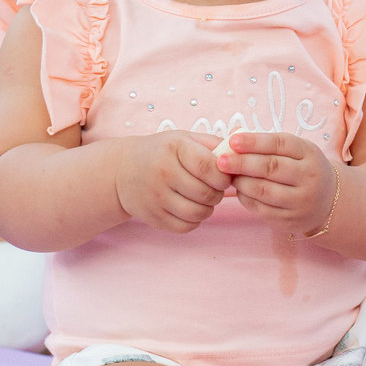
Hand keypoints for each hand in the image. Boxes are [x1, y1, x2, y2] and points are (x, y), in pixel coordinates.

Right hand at [114, 131, 230, 232]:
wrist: (122, 170)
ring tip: (203, 197)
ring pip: (198, 213)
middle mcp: (162, 172)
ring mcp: (156, 197)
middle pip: (206, 193)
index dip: (223, 175)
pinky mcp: (153, 217)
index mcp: (174, 148)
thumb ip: (214, 144)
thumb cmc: (162, 152)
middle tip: (214, 187)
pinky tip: (189, 207)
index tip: (224, 175)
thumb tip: (242, 155)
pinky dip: (194, 220)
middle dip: (218, 192)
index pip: (209, 167)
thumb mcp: (185, 139)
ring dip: (208, 208)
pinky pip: (186, 226)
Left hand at [216, 132, 337, 235]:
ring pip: (263, 190)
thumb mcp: (295, 151)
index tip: (232, 141)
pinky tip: (239, 190)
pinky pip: (261, 209)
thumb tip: (234, 136)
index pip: (280, 144)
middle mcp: (308, 177)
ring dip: (241, 182)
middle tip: (221, 160)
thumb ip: (267, 143)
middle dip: (242, 163)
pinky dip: (245, 198)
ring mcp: (300, 201)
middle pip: (271, 167)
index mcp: (309, 154)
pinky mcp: (290, 220)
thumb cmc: (303, 169)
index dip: (254, 142)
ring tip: (229, 175)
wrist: (328, 202)